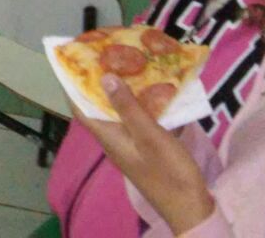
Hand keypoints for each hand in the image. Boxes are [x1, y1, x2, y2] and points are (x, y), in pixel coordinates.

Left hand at [76, 74, 215, 233]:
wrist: (191, 207)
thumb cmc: (168, 171)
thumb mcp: (148, 135)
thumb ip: (127, 107)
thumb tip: (104, 77)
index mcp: (108, 136)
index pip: (81, 107)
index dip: (73, 85)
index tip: (73, 62)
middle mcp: (114, 139)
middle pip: (101, 106)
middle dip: (102, 83)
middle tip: (109, 56)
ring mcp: (131, 144)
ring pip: (121, 112)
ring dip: (125, 92)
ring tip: (133, 66)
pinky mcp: (147, 148)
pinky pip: (139, 120)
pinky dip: (144, 105)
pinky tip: (157, 92)